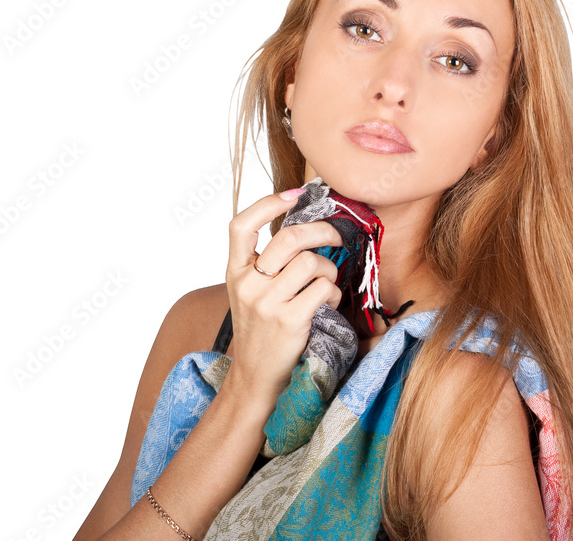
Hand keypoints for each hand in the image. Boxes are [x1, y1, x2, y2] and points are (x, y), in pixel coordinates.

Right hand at [223, 189, 344, 404]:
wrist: (254, 378)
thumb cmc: (261, 330)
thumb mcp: (251, 293)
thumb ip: (268, 265)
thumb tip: (307, 230)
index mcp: (235, 272)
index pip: (240, 225)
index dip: (268, 204)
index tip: (294, 194)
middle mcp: (247, 284)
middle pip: (289, 238)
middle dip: (323, 232)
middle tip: (337, 237)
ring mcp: (266, 302)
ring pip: (311, 263)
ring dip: (329, 271)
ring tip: (326, 284)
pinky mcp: (289, 320)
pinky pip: (322, 289)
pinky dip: (332, 293)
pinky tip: (327, 303)